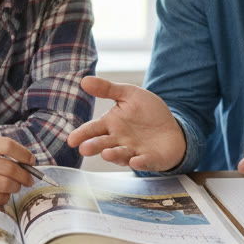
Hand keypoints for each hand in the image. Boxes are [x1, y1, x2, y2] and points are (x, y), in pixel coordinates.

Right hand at [0, 136, 36, 205]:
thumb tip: (26, 163)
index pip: (7, 145)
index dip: (24, 154)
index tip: (31, 161)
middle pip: (9, 168)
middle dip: (25, 176)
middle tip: (28, 179)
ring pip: (5, 185)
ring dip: (15, 188)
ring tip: (14, 187)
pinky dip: (4, 198)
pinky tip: (2, 195)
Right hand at [67, 76, 185, 171]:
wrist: (171, 127)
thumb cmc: (147, 112)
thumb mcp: (129, 94)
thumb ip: (108, 89)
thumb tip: (84, 80)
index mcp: (111, 124)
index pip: (93, 129)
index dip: (82, 134)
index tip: (71, 140)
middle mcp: (119, 140)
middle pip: (103, 144)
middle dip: (94, 147)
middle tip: (84, 149)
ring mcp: (133, 151)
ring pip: (121, 155)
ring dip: (114, 155)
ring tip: (106, 154)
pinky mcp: (149, 159)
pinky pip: (144, 162)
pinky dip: (139, 163)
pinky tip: (135, 161)